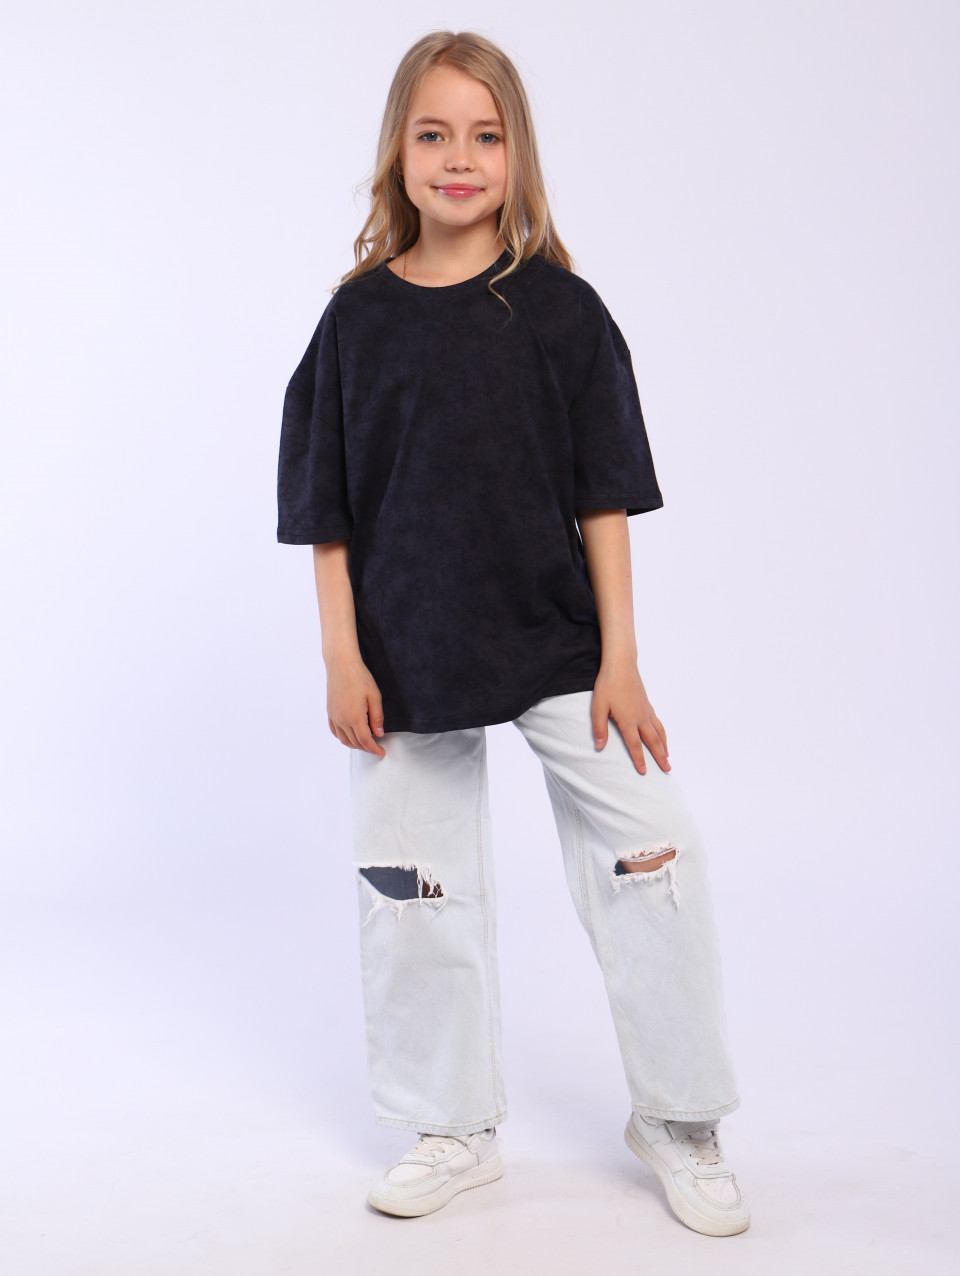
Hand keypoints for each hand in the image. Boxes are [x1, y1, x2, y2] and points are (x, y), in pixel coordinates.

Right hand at [326, 655, 385, 756]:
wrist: (341, 664)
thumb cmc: (360, 677)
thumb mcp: (375, 696)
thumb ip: (377, 717)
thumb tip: (379, 734)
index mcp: (354, 717)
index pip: (365, 740)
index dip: (374, 749)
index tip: (382, 753)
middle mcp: (342, 720)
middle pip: (355, 742)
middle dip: (367, 748)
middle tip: (377, 748)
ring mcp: (334, 716)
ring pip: (344, 739)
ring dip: (355, 745)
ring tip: (366, 743)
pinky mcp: (330, 712)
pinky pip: (335, 731)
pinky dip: (343, 738)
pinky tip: (350, 736)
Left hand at [592, 660, 669, 774]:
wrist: (621, 664)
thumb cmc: (608, 685)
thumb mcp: (598, 707)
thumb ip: (599, 728)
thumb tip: (599, 747)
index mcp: (628, 720)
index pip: (635, 745)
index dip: (639, 760)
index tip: (644, 772)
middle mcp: (641, 717)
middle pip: (653, 741)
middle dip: (660, 757)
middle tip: (668, 770)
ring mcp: (646, 710)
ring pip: (659, 732)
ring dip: (664, 745)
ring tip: (668, 756)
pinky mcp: (647, 703)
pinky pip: (658, 722)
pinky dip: (662, 732)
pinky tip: (662, 735)